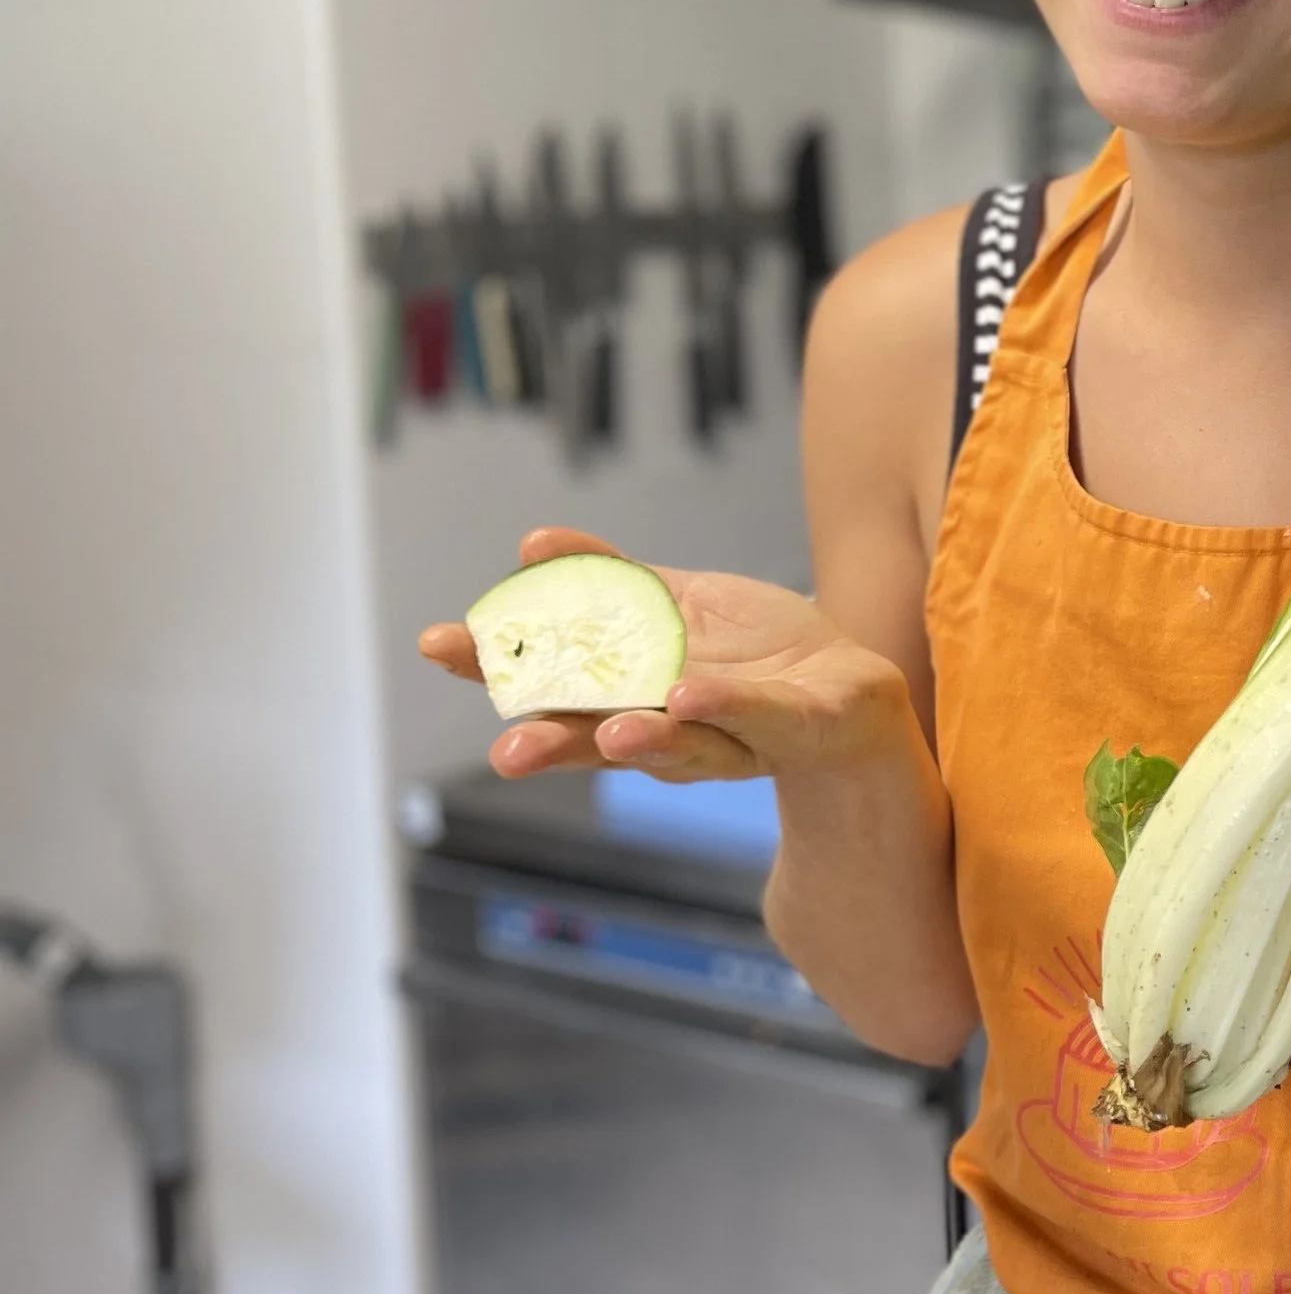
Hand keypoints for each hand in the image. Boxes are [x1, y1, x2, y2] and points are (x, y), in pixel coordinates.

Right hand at [419, 526, 913, 785]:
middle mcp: (667, 730)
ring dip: (639, 739)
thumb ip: (610, 580)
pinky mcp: (793, 729)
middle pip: (599, 736)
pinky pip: (757, 721)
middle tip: (505, 749)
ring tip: (610, 733)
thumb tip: (533, 543)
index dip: (496, 666)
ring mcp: (730, 737)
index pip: (552, 684)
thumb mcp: (675, 603)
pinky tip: (687, 697)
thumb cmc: (755, 652)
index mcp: (628, 696)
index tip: (437, 642)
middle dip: (552, 740)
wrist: (849, 692)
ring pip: (676, 745)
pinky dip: (723, 712)